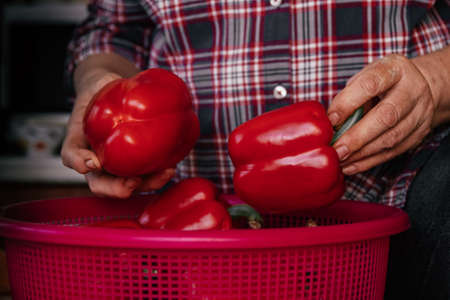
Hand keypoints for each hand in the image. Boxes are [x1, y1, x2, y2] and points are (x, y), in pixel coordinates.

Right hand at [61, 70, 174, 197]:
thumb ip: (96, 92)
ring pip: (129, 185)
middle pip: (102, 185)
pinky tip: (170, 166)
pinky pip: (147, 174)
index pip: (73, 158)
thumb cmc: (99, 95)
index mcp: (79, 145)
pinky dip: (158, 174)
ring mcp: (119, 166)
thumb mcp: (92, 91)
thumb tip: (105, 116)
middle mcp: (98, 162)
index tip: (94, 162)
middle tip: (133, 182)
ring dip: (147, 184)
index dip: (81, 163)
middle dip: (118, 188)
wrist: (115, 93)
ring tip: (164, 172)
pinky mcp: (139, 164)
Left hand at [328, 54, 436, 174]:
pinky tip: (351, 165)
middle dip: (358, 136)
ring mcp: (420, 113)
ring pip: (391, 138)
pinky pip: (393, 152)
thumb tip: (328, 122)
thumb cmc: (383, 82)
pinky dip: (369, 161)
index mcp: (394, 70)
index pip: (370, 84)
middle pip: (386, 116)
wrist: (420, 86)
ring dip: (362, 153)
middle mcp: (412, 90)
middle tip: (337, 149)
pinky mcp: (419, 134)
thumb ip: (348, 96)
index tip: (331, 119)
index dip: (348, 103)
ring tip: (340, 159)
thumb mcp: (366, 77)